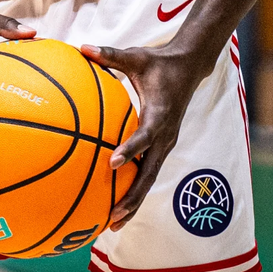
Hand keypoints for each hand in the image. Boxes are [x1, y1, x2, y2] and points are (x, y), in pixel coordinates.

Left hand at [78, 41, 214, 229]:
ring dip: (134, 202)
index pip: (145, 136)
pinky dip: (135, 190)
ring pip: (150, 179)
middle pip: (150, 173)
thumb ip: (110, 54)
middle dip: (133, 196)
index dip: (130, 149)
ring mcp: (166, 144)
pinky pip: (148, 172)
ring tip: (113, 224)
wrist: (190, 67)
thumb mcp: (136, 56)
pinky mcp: (162, 147)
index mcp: (160, 115)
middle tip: (113, 216)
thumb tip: (82, 47)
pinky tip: (115, 205)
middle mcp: (166, 136)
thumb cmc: (159, 62)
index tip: (112, 163)